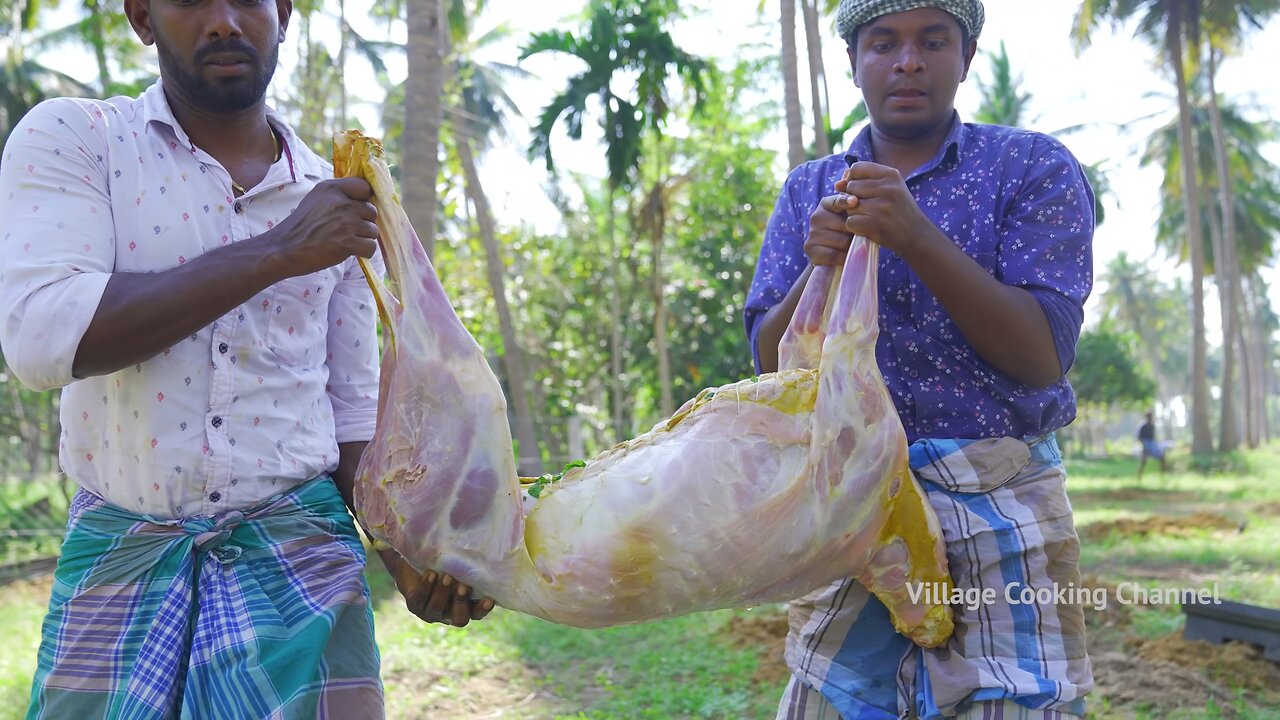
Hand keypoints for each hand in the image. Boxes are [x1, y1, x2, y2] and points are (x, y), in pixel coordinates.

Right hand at [266, 177, 379, 278]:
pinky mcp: (348, 242)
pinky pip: (371, 247)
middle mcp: (341, 202)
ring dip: (363, 239)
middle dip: (363, 222)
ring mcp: (346, 222)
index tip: (356, 210)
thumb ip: (337, 196)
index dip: (364, 200)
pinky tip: (350, 252)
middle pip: (371, 211)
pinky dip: (364, 252)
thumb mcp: (315, 200)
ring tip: (345, 242)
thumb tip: (364, 199)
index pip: (364, 187)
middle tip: (347, 231)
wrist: (283, 249)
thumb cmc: (300, 227)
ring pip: (372, 231)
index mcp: (331, 189)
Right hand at [379, 548, 494, 626]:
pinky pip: (477, 614)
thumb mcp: (403, 556)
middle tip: (448, 576)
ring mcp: (452, 613)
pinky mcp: (470, 609)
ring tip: (464, 586)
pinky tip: (490, 599)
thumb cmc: (417, 563)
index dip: (425, 589)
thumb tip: (375, 538)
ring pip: (458, 619)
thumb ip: (389, 550)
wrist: (437, 570)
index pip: (418, 600)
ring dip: (460, 603)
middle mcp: (433, 612)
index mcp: (416, 601)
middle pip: (437, 611)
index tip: (430, 572)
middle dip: (442, 595)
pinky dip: (483, 609)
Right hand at [805, 192, 858, 265]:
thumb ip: (854, 208)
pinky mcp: (810, 249)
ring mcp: (812, 233)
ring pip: (841, 241)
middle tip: (860, 237)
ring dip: (851, 246)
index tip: (854, 201)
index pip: (837, 201)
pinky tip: (846, 256)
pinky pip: (833, 254)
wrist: (828, 252)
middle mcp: (816, 216)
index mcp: (826, 204)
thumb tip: (855, 201)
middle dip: (856, 233)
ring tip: (853, 247)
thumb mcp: (849, 216)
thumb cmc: (844, 231)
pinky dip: (843, 257)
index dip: (846, 201)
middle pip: (845, 225)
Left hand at [838, 162, 935, 256]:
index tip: (858, 190)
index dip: (851, 178)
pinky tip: (868, 228)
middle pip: (851, 187)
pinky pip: (850, 222)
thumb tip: (837, 185)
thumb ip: (863, 181)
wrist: (917, 235)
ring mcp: (881, 206)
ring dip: (854, 213)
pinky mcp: (876, 224)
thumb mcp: (889, 188)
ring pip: (849, 205)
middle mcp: (887, 188)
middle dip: (853, 198)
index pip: (857, 168)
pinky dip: (855, 227)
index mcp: (891, 174)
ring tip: (870, 217)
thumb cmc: (899, 210)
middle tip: (869, 208)